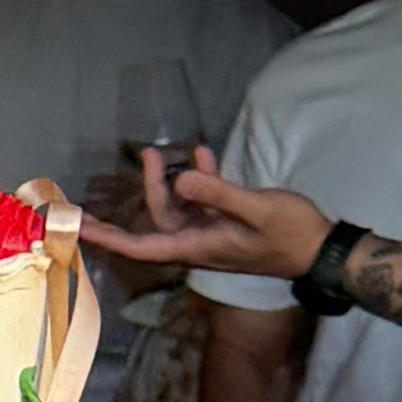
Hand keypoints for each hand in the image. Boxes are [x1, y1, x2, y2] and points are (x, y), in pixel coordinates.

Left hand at [87, 150, 330, 277]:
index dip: (108, 238)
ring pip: (179, 208)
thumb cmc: (291, 234)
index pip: (141, 247)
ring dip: (169, 181)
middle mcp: (199, 243)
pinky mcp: (227, 224)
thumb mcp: (256, 209)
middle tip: (147, 154)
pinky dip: (200, 180)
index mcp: (197, 247)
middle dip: (148, 189)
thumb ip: (218, 193)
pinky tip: (203, 155)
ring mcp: (213, 234)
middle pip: (158, 219)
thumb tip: (180, 179)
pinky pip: (202, 203)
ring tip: (161, 151)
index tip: (78, 227)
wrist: (322, 250)